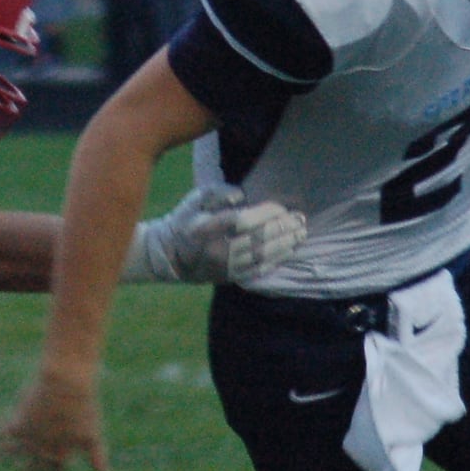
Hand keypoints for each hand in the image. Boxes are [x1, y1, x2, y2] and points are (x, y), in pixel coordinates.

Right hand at [0, 372, 107, 470]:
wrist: (67, 382)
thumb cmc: (83, 405)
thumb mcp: (92, 432)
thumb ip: (96, 454)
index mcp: (62, 456)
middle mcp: (43, 453)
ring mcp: (29, 442)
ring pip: (9, 458)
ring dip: (5, 454)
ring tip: (4, 450)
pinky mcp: (16, 427)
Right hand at [124, 184, 306, 283]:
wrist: (169, 255)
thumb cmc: (185, 220)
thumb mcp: (196, 198)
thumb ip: (219, 192)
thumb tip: (242, 196)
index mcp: (207, 227)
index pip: (243, 221)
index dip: (266, 213)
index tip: (281, 206)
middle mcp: (217, 250)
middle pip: (257, 240)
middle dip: (282, 229)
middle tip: (300, 219)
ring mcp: (224, 267)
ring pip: (260, 257)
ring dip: (284, 245)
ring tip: (300, 234)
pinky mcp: (229, 277)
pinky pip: (257, 271)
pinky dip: (276, 261)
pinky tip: (289, 251)